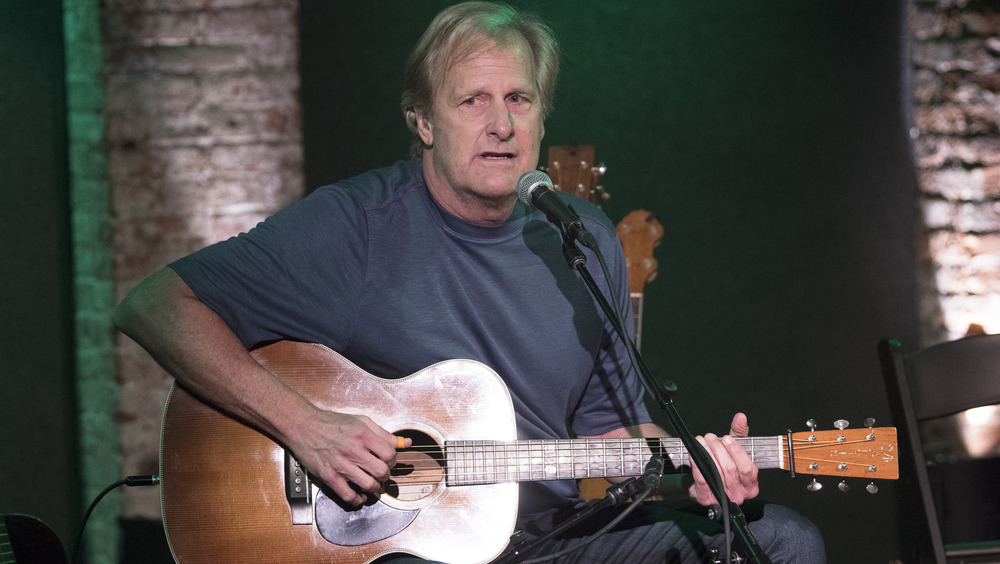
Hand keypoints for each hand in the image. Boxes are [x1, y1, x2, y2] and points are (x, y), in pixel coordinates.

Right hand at [286, 409, 407, 505]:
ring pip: (369, 485)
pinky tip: (359, 495)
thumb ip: (384, 434)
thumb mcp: (361, 421)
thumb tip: (405, 443)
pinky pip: (348, 496)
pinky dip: (358, 500)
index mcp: (363, 435)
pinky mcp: (329, 477)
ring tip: (374, 486)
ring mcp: (341, 465)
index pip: (390, 455)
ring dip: (375, 489)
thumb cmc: (333, 423)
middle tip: (382, 475)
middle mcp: (353, 450)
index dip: (393, 461)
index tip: (388, 462)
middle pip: (382, 472)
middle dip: (386, 476)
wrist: (303, 426)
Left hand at [687, 412, 759, 505]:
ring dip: (707, 452)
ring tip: (701, 440)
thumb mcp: (733, 449)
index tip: (725, 437)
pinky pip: (702, 479)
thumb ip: (738, 433)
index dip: (736, 451)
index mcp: (750, 485)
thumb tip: (741, 417)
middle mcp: (739, 494)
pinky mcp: (706, 498)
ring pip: (716, 472)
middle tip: (710, 436)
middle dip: (718, 449)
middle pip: (730, 469)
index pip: (747, 469)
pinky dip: (697, 464)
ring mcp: (723, 498)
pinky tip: (693, 453)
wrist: (702, 483)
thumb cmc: (722, 465)